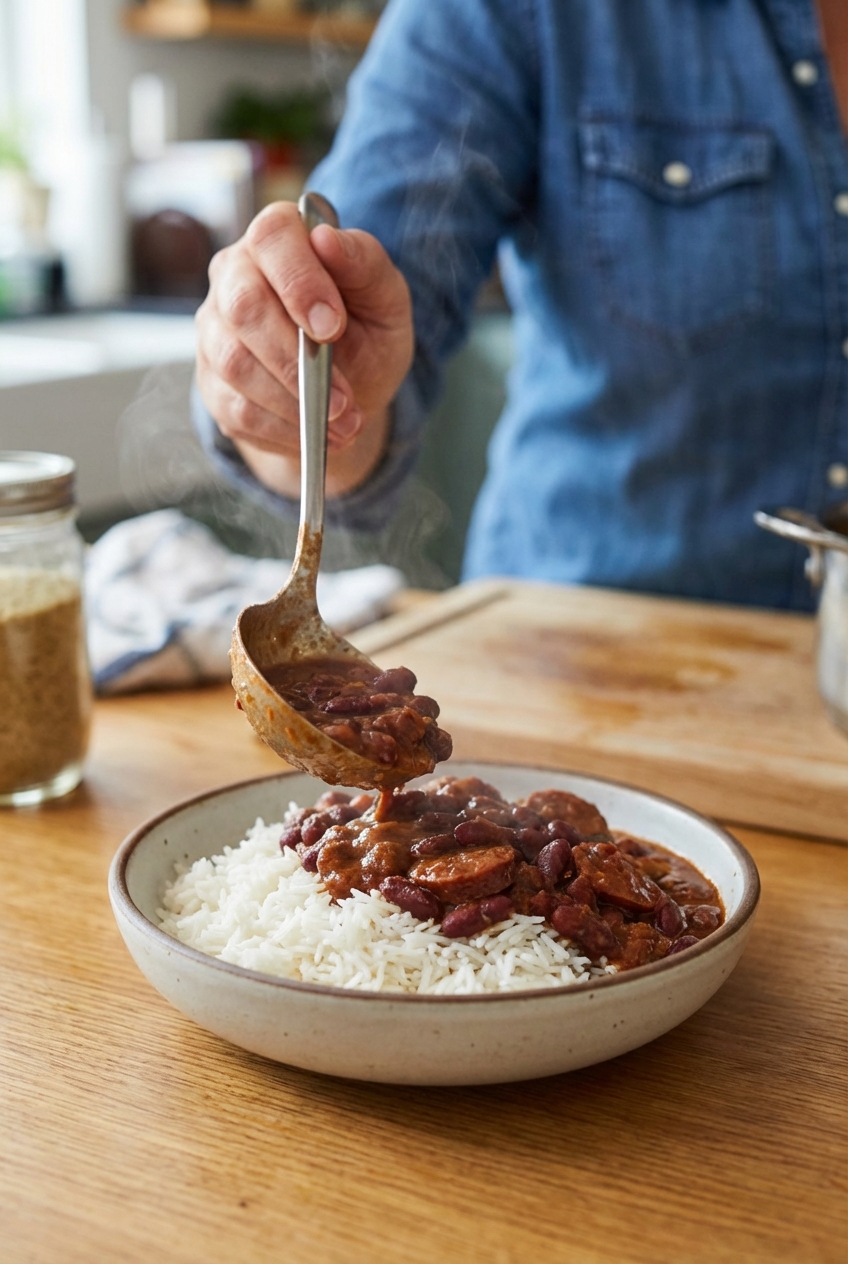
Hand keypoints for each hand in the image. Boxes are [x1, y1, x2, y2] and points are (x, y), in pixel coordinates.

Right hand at [195, 201, 413, 496]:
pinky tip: (314, 434)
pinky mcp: (212, 382)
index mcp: (278, 240)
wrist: (349, 391)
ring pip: (235, 363)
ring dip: (293, 402)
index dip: (299, 281)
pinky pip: (236, 409)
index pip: (271, 237)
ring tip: (342, 422)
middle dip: (296, 358)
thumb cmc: (366, 331)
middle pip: (243, 306)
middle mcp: (234, 276)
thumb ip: (364, 264)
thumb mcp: (385, 298)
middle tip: (342, 397)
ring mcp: (215, 330)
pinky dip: (282, 428)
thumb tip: (327, 239)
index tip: (333, 327)